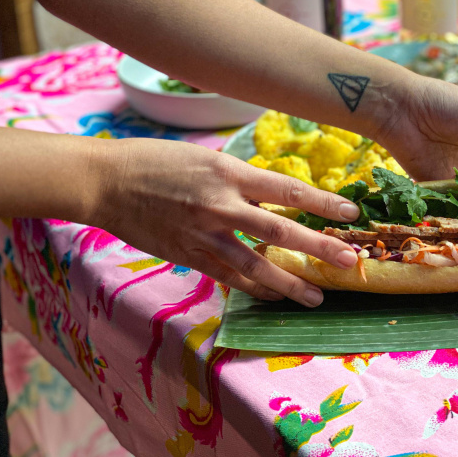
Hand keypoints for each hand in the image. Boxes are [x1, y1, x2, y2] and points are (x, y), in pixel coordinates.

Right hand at [91, 138, 358, 306]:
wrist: (107, 182)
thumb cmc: (157, 161)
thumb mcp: (206, 158)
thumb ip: (241, 180)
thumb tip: (275, 200)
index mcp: (229, 173)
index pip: (288, 191)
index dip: (323, 203)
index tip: (351, 213)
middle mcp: (221, 205)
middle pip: (281, 231)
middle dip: (318, 249)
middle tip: (348, 261)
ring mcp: (204, 234)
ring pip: (256, 266)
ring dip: (289, 284)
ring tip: (316, 298)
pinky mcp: (189, 255)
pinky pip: (229, 277)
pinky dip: (254, 289)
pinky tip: (274, 297)